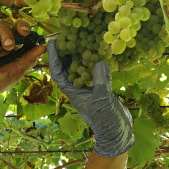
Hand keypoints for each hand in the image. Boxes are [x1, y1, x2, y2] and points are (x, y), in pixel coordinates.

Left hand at [47, 39, 133, 157]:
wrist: (117, 133)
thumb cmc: (106, 119)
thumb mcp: (102, 99)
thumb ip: (100, 80)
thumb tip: (99, 61)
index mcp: (72, 92)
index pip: (58, 72)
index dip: (53, 57)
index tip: (51, 42)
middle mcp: (77, 89)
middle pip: (66, 68)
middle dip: (65, 52)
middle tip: (67, 35)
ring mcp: (87, 90)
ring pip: (79, 69)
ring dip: (79, 56)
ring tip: (80, 40)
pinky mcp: (98, 90)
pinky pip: (92, 73)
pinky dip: (93, 63)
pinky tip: (98, 54)